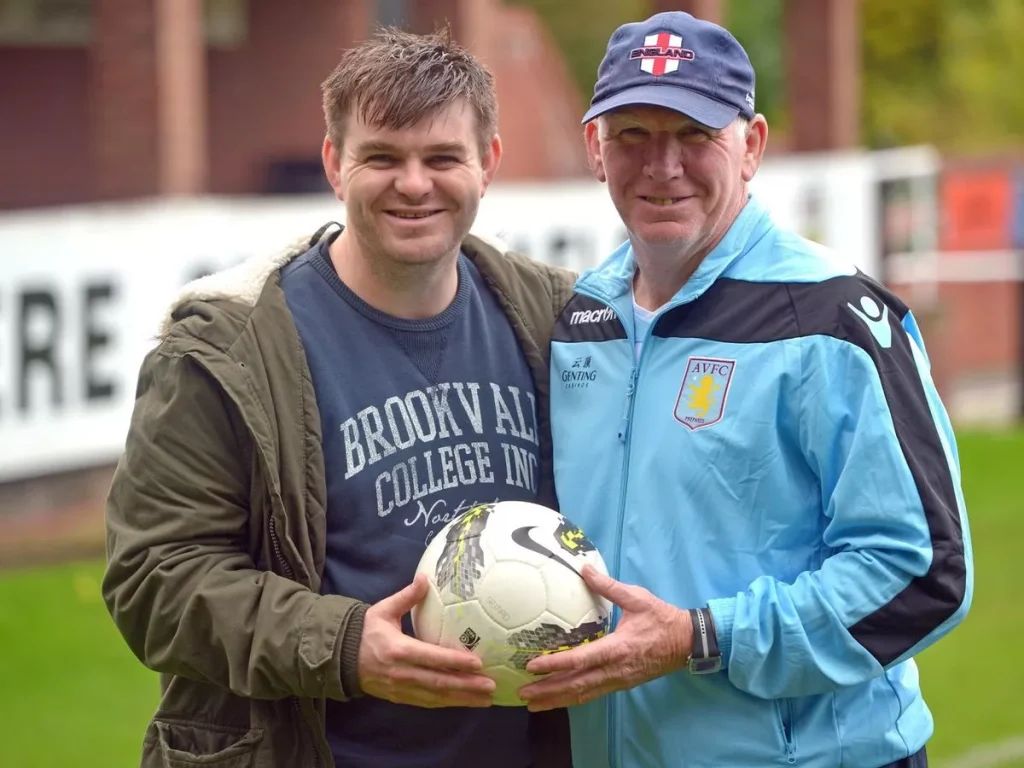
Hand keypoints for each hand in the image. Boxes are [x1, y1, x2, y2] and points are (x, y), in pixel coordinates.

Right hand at [357, 572, 495, 707]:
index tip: (478, 663)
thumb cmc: (365, 630)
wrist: (340, 658)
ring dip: (462, 699)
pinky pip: (427, 703)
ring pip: (436, 697)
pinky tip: (464, 702)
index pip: (432, 658)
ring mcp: (401, 688)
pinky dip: (447, 703)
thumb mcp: (383, 610)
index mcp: (398, 649)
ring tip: (485, 699)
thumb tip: (424, 578)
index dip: (455, 662)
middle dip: (466, 686)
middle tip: (490, 686)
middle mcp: (402, 673)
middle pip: (439, 682)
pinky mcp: (400, 698)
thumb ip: (406, 596)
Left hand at [518, 565, 692, 710]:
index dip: (555, 664)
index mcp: (617, 648)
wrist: (687, 642)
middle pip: (577, 685)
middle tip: (523, 693)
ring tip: (533, 703)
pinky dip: (573, 698)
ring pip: (583, 694)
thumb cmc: (661, 617)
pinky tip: (558, 700)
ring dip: (557, 700)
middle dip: (548, 691)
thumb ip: (608, 586)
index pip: (580, 660)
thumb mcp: (636, 597)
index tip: (532, 666)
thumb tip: (584, 567)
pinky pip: (593, 694)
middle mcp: (615, 669)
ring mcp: (618, 680)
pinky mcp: (621, 684)